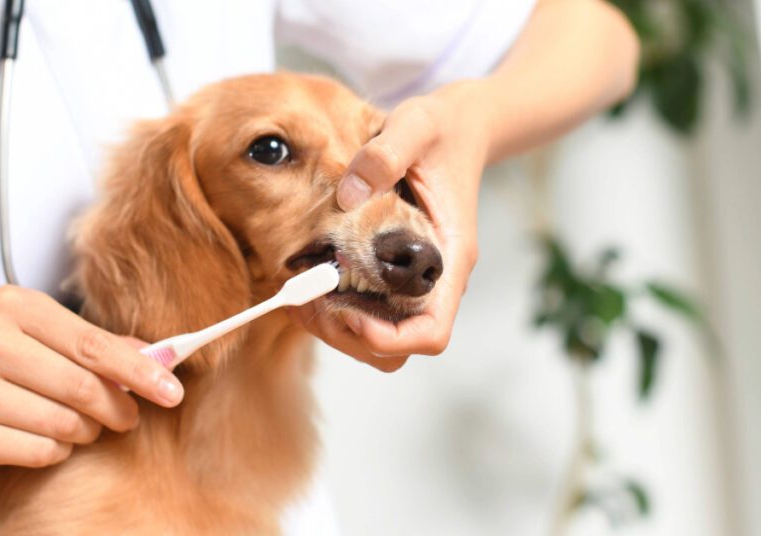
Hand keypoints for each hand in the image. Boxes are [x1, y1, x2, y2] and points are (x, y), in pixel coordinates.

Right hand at [0, 286, 183, 467]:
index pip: (93, 344)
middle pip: (82, 386)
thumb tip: (162, 357)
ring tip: (81, 424)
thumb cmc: (7, 361)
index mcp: (13, 304)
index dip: (139, 371)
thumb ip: (102, 344)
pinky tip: (48, 437)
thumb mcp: (49, 336)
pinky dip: (58, 450)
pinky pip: (39, 451)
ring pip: (64, 423)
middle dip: (118, 408)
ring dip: (87, 430)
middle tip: (128, 417)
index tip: (172, 392)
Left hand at [292, 81, 490, 371]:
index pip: (432, 333)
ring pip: (380, 337)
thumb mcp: (416, 126)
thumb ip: (384, 155)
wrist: (462, 126)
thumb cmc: (443, 129)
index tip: (349, 315)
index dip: (391, 340)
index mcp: (449, 257)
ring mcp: (415, 279)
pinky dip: (335, 308)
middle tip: (306, 303)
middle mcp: (434, 279)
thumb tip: (348, 195)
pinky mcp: (397, 272)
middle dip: (349, 337)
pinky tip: (306, 279)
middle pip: (398, 347)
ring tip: (298, 295)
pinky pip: (368, 310)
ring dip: (336, 327)